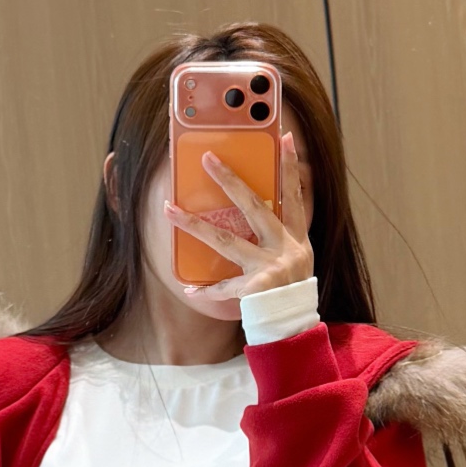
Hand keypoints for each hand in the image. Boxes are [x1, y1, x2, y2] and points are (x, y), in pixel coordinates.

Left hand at [164, 131, 314, 319]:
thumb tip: (256, 205)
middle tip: (208, 158)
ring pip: (225, 241)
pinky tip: (189, 289)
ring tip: (168, 209)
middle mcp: (285, 249)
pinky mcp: (256, 290)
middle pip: (253, 207)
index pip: (294, 196)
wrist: (295, 329)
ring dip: (194, 225)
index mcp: (297, 239)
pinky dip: (207, 291)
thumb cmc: (289, 292)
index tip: (285, 137)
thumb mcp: (295, 260)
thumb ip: (279, 236)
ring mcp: (270, 269)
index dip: (291, 167)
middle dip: (230, 180)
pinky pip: (224, 288)